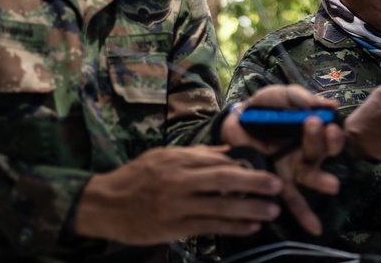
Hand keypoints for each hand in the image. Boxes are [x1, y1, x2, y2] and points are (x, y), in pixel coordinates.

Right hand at [73, 146, 283, 244]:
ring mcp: (175, 206)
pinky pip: (208, 227)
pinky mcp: (172, 228)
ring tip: (272, 211)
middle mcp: (177, 181)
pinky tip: (250, 227)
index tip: (266, 168)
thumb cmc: (136, 177)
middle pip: (222, 180)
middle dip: (253, 183)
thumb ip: (197, 155)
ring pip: (218, 208)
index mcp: (176, 160)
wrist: (103, 204)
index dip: (244, 166)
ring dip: (248, 210)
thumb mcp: (164, 156)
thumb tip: (230, 152)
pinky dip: (231, 227)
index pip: (216, 161)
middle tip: (277, 186)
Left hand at [222, 85, 344, 235]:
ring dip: (321, 182)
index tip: (330, 125)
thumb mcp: (285, 96)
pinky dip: (303, 215)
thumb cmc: (268, 106)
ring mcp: (290, 169)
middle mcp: (305, 153)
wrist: (239, 116)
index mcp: (311, 133)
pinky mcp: (274, 181)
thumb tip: (332, 106)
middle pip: (321, 155)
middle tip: (329, 136)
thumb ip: (304, 99)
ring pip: (309, 178)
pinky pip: (290, 199)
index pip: (329, 137)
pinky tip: (314, 229)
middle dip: (327, 148)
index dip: (333, 134)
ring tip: (332, 186)